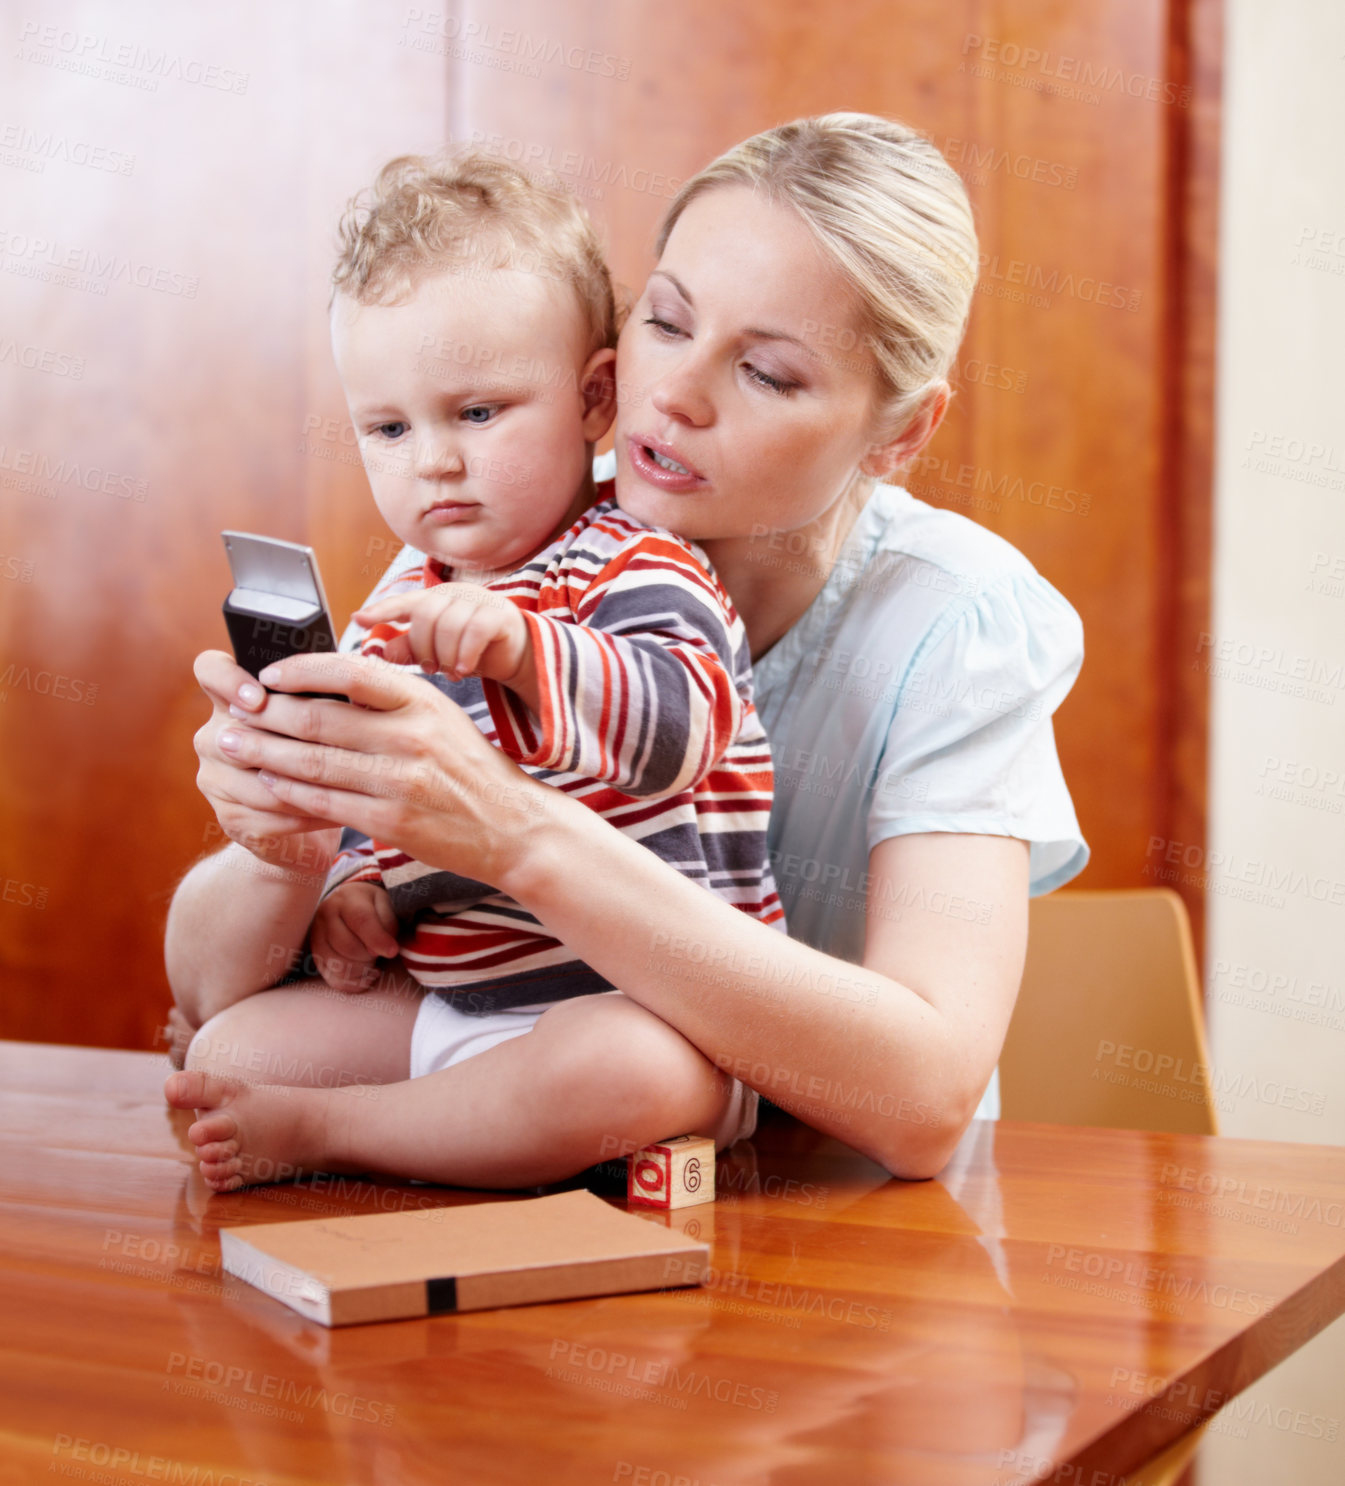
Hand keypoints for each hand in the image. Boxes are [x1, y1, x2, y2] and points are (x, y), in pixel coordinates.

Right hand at [192, 649, 342, 871]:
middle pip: (237, 735)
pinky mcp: (231, 818)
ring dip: (308, 785)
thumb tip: (348, 687)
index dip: (228, 680)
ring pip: (260, 781)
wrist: (310, 816)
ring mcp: (216, 780)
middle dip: (286, 745)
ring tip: (351, 784)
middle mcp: (214, 737)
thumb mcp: (323, 718)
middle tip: (333, 749)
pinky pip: (270, 817)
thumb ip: (323, 697)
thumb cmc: (321, 751)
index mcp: (230, 699)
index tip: (258, 697)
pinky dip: (308, 814)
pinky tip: (339, 812)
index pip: (210, 670)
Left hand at [216, 651, 553, 891]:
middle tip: (232, 715)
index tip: (267, 675)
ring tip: (234, 747)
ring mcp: (400, 781)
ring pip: (313, 763)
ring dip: (264, 755)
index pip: (350, 672)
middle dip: (265, 717)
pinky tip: (269, 784)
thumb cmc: (468, 769)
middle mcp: (410, 736)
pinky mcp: (391, 821)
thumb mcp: (439, 717)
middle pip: (319, 720)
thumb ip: (391, 697)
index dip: (300, 670)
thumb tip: (332, 674)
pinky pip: (326, 802)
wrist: (511, 827)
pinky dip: (290, 792)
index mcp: (421, 701)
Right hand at [309, 880, 400, 991]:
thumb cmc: (372, 907)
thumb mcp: (385, 905)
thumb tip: (377, 951)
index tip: (392, 951)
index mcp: (347, 899)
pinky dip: (354, 981)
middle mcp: (325, 916)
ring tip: (371, 959)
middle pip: (349, 947)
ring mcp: (316, 937)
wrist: (349, 905)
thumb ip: (386, 924)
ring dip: (362, 969)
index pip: (361, 920)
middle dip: (370, 955)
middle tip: (379, 950)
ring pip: (339, 966)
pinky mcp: (316, 956)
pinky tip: (365, 971)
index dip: (378, 939)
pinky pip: (334, 979)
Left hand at [354, 584, 532, 694]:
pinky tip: (465, 669)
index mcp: (436, 599)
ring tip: (451, 672)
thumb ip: (408, 650)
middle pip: (425, 614)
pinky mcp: (500, 614)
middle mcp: (455, 593)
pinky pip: (475, 631)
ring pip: (449, 624)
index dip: (381, 610)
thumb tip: (377, 652)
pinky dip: (466, 654)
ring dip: (446, 655)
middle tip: (431, 668)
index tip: (358, 619)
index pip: (403, 601)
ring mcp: (479, 601)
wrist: (518, 655)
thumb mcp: (436, 652)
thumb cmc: (473, 651)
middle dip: (423, 646)